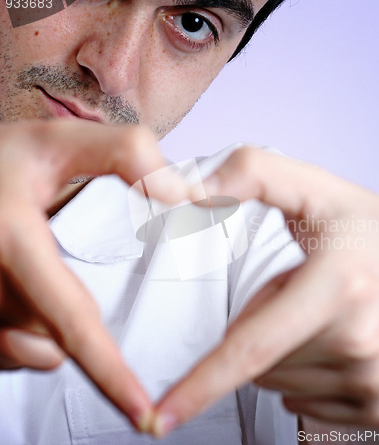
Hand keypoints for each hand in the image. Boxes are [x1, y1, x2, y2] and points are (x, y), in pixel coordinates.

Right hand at [0, 119, 188, 430]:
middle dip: (87, 318)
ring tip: (48, 275)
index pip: (71, 321)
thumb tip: (185, 197)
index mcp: (11, 242)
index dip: (109, 374)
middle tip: (75, 270)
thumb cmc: (5, 160)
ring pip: (36, 349)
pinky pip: (13, 350)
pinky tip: (32, 294)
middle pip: (56, 338)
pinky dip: (35, 331)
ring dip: (57, 324)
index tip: (143, 413)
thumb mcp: (63, 142)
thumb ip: (128, 155)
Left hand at [154, 147, 378, 435]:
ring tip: (328, 315)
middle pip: (259, 362)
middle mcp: (360, 343)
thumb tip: (195, 188)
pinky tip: (341, 343)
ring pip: (280, 383)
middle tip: (310, 293)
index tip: (165, 415)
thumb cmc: (378, 233)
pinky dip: (308, 375)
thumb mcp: (320, 190)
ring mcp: (375, 383)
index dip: (203, 383)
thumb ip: (254, 173)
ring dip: (286, 352)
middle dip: (265, 327)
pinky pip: (307, 404)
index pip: (254, 347)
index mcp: (338, 287)